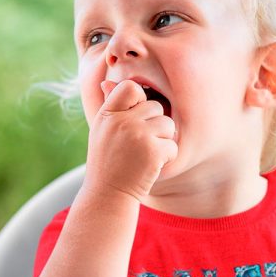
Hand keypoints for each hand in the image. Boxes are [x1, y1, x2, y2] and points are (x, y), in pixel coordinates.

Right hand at [83, 79, 177, 201]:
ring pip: (168, 124)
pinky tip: (151, 166)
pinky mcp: (153, 151)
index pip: (131, 87)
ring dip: (163, 140)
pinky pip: (173, 145)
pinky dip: (167, 157)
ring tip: (146, 154)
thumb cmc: (106, 161)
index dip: (140, 99)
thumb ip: (110, 107)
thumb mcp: (102, 131)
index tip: (136, 117)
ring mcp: (138, 135)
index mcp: (108, 113)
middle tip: (140, 145)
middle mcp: (122, 121)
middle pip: (156, 107)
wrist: (108, 194)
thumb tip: (109, 82)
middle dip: (155, 125)